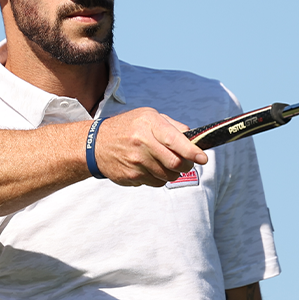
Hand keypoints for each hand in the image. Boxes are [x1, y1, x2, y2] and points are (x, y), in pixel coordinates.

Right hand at [93, 108, 208, 186]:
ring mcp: (135, 161)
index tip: (203, 158)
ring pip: (168, 176)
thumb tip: (193, 138)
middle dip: (186, 165)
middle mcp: (141, 142)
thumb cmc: (127, 128)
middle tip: (186, 162)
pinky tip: (150, 168)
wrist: (95, 144)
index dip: (192, 152)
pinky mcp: (131, 176)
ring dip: (173, 173)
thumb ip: (172, 126)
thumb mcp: (147, 116)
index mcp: (148, 124)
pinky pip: (156, 183)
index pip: (175, 141)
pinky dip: (159, 178)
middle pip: (176, 163)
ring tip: (164, 163)